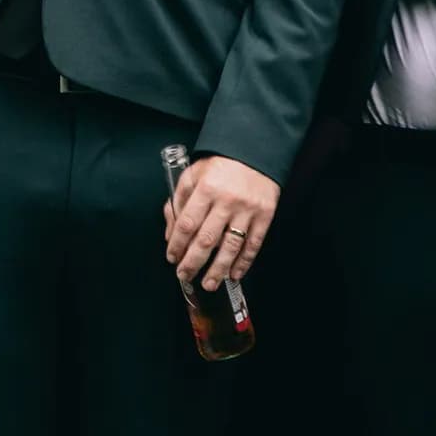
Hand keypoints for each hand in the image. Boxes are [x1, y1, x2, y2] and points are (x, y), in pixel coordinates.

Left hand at [162, 152, 279, 289]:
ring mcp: (247, 210)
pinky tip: (234, 274)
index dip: (177, 244)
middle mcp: (226, 201)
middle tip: (184, 275)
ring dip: (218, 269)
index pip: (187, 223)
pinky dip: (244, 262)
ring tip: (208, 283)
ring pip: (230, 246)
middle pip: (206, 239)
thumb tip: (170, 233)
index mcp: (206, 188)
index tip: (172, 257)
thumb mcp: (193, 174)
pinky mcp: (265, 215)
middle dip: (193, 262)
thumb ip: (178, 202)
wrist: (254, 151)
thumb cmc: (220, 165)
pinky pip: (253, 244)